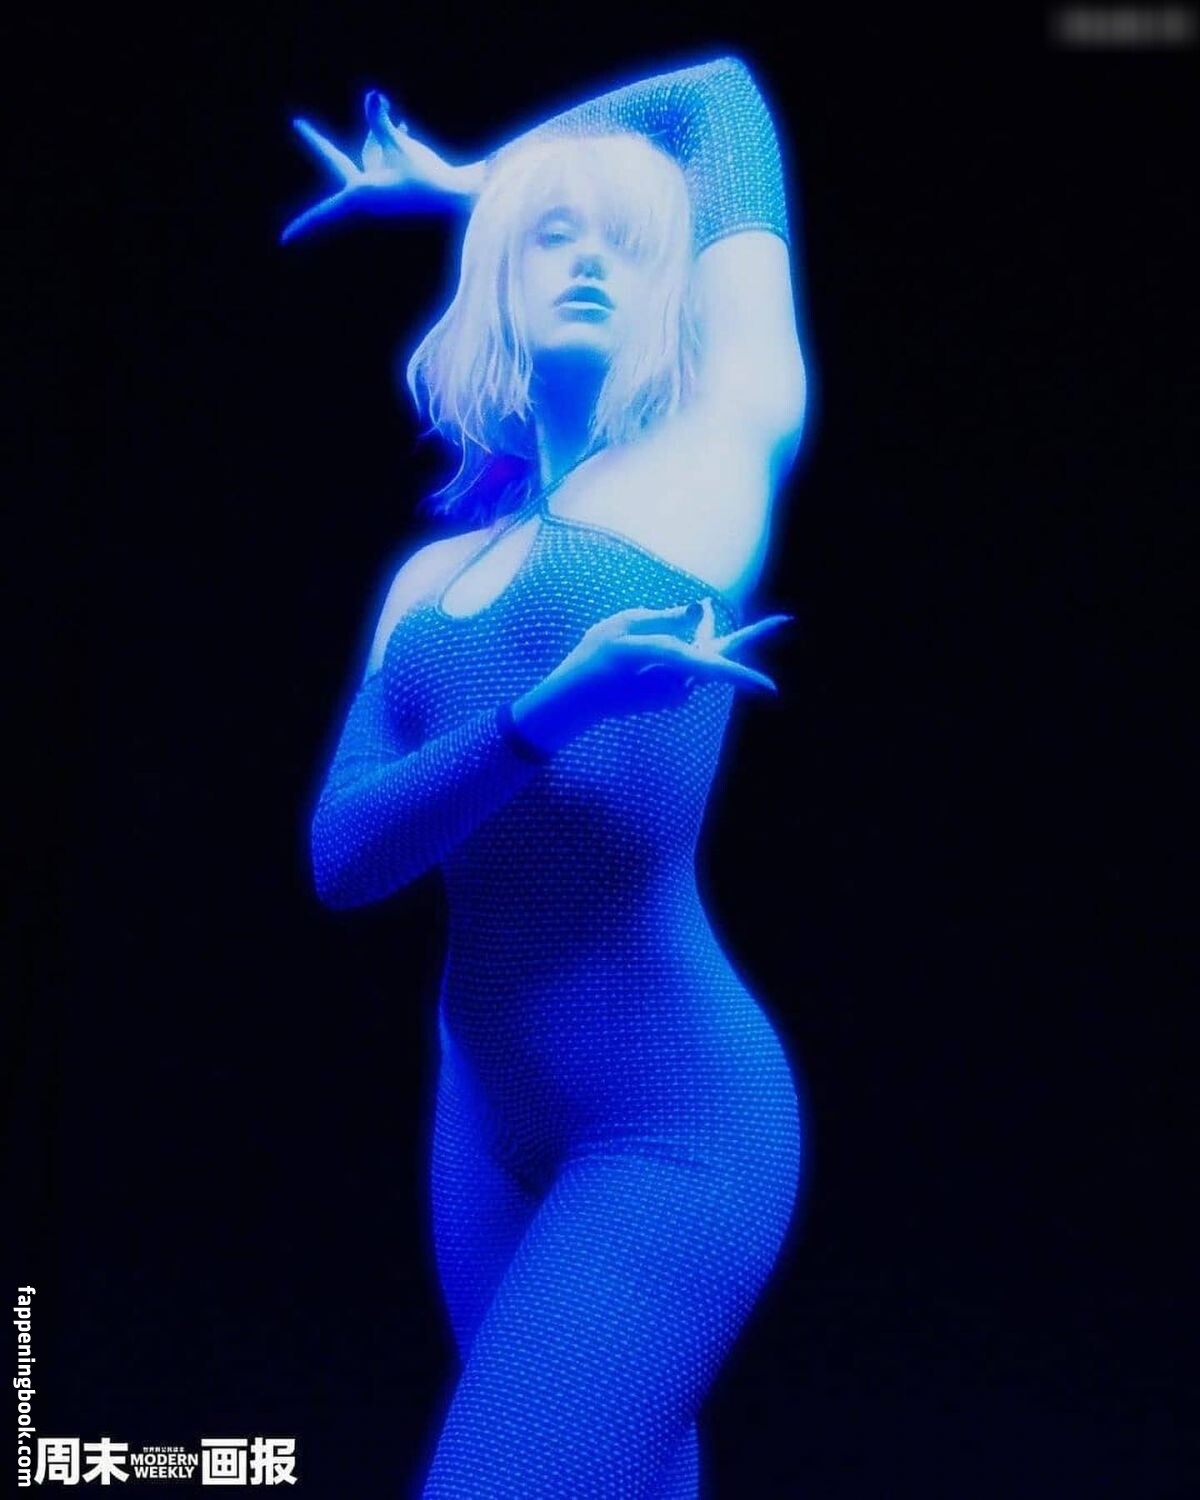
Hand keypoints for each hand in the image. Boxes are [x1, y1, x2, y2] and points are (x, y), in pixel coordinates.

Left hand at [280, 90, 482, 243]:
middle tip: (296, 124)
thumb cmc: (429, 178)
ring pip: (366, 154)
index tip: (283, 241)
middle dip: (319, 141)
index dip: (304, 224)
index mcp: (363, 195)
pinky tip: (401, 120)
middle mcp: (368, 195)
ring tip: (388, 111)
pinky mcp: (396, 185)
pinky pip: (383, 157)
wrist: (459, 196)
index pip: (324, 210)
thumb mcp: (402, 146)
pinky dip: (388, 138)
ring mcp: (382, 191)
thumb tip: (372, 95)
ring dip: (374, 132)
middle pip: (338, 161)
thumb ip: (382, 122)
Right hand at [512, 599, 790, 753]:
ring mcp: (677, 691)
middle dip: (752, 636)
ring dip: (687, 636)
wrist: (577, 699)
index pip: (710, 668)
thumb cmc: (595, 657)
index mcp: (666, 661)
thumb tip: (701, 608)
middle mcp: (678, 681)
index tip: (772, 691)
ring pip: (697, 654)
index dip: (742, 675)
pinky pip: (686, 665)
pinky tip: (646, 660)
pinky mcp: (674, 695)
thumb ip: (666, 617)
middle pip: (721, 656)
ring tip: (648, 642)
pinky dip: (677, 652)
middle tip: (787, 621)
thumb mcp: (624, 623)